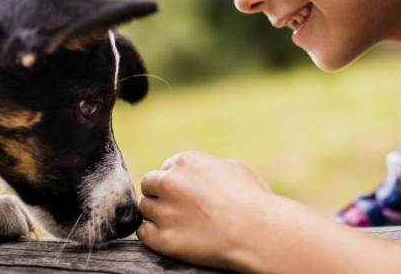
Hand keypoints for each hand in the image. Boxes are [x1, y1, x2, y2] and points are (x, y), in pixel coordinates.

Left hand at [137, 151, 293, 270]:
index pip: (166, 168)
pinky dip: (153, 234)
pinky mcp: (162, 238)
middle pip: (149, 184)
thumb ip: (209, 167)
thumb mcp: (234, 169)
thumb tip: (201, 175)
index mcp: (186, 162)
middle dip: (160, 194)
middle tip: (176, 207)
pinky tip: (170, 235)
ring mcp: (163, 211)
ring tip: (179, 223)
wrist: (257, 233)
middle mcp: (169, 182)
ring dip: (157, 214)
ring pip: (146, 208)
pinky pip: (144, 233)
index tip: (185, 193)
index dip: (176, 181)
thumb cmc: (253, 200)